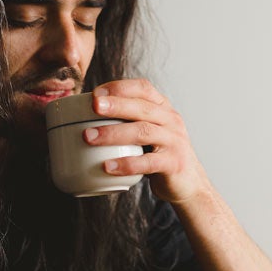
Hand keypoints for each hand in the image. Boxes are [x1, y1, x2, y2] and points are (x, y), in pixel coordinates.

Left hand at [83, 79, 209, 203]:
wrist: (189, 183)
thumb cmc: (159, 154)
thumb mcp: (148, 131)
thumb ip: (127, 121)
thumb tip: (81, 116)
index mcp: (163, 108)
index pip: (143, 88)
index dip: (120, 87)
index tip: (96, 93)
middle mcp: (171, 120)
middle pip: (142, 107)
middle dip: (116, 105)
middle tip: (93, 106)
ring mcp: (174, 141)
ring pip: (143, 131)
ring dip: (114, 133)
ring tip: (89, 137)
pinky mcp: (174, 163)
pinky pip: (148, 162)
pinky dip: (127, 163)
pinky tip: (108, 166)